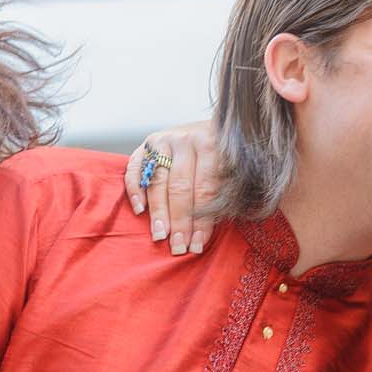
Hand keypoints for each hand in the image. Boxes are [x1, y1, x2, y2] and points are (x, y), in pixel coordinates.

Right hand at [123, 120, 219, 254]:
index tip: (197, 245)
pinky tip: (140, 210)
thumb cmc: (227, 155)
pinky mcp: (148, 143)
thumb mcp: (235, 168)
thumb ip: (226, 192)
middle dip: (178, 222)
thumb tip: (211, 231)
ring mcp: (165, 140)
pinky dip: (135, 189)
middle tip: (177, 247)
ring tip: (160, 236)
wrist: (216, 124)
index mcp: (213, 145)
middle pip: (180, 188)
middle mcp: (187, 140)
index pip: (205, 190)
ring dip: (158, 212)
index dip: (201, 221)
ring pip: (158, 181)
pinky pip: (136, 168)